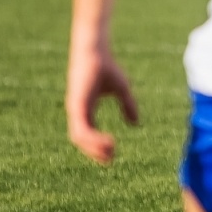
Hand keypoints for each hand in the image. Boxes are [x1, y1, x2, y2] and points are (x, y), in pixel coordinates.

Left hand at [65, 43, 138, 164]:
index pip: (86, 133)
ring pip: (79, 137)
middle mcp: (77, 111)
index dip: (96, 145)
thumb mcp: (122, 89)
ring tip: (111, 153)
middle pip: (80, 139)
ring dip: (94, 148)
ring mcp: (76, 108)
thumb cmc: (106, 67)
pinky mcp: (77, 105)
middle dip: (94, 152)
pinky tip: (108, 142)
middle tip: (110, 160)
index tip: (111, 155)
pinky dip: (94, 138)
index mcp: (85, 108)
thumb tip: (135, 124)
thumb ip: (128, 106)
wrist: (95, 51)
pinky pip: (82, 129)